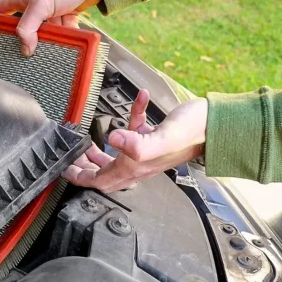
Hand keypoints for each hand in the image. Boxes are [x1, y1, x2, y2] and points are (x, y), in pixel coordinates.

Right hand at [0, 0, 100, 55]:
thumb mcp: (41, 2)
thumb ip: (29, 25)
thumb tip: (24, 48)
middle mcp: (34, 6)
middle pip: (23, 28)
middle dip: (26, 41)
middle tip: (25, 54)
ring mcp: (50, 13)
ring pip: (44, 34)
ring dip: (49, 41)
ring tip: (52, 49)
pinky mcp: (65, 18)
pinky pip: (61, 34)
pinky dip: (65, 39)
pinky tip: (69, 42)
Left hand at [63, 90, 207, 191]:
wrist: (217, 124)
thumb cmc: (194, 132)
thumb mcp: (162, 138)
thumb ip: (136, 142)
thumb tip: (111, 138)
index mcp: (135, 166)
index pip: (99, 180)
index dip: (79, 177)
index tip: (65, 170)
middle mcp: (139, 163)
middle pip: (103, 172)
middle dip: (84, 168)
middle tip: (71, 158)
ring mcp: (147, 151)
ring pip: (116, 157)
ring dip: (99, 151)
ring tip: (87, 142)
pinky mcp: (155, 137)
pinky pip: (137, 130)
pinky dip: (132, 115)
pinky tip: (138, 100)